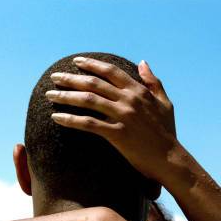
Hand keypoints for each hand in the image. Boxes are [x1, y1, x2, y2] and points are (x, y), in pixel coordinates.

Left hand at [46, 57, 176, 180]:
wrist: (170, 159)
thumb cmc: (168, 134)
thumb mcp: (165, 103)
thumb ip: (153, 82)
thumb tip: (142, 62)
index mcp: (139, 91)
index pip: (110, 72)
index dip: (91, 65)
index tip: (76, 61)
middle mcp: (129, 100)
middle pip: (94, 83)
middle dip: (71, 78)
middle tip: (55, 77)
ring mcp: (122, 117)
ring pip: (87, 101)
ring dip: (66, 96)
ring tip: (50, 95)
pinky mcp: (117, 134)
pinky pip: (88, 124)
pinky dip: (70, 119)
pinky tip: (56, 118)